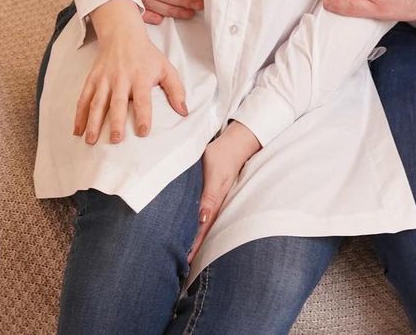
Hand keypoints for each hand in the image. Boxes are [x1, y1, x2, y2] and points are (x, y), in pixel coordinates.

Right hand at [75, 0, 187, 144]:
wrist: (122, 33)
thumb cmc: (146, 55)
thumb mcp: (165, 67)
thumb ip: (176, 90)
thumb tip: (184, 112)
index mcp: (140, 77)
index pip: (143, 99)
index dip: (144, 115)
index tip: (143, 132)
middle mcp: (121, 78)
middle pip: (117, 102)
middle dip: (115, 121)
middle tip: (115, 140)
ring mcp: (104, 78)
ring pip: (97, 102)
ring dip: (93, 122)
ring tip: (91, 141)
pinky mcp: (92, 78)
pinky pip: (84, 97)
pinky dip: (79, 114)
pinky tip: (77, 130)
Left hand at [187, 122, 261, 261]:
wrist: (234, 146)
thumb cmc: (220, 157)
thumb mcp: (214, 174)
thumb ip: (208, 195)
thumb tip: (202, 218)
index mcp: (214, 203)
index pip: (202, 231)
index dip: (194, 246)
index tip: (185, 261)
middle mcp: (215, 207)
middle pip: (203, 234)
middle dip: (193, 250)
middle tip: (181, 269)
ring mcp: (214, 203)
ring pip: (203, 228)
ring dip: (194, 242)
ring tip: (182, 259)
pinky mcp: (212, 199)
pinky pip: (204, 218)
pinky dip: (197, 229)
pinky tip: (189, 236)